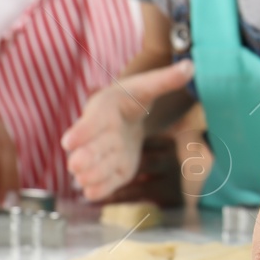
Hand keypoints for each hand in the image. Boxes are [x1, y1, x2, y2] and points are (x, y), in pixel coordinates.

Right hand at [60, 60, 194, 201]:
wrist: (125, 115)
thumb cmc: (132, 97)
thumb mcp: (148, 85)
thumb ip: (167, 79)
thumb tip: (190, 66)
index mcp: (104, 111)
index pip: (91, 122)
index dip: (81, 131)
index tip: (69, 141)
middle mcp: (98, 135)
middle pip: (88, 149)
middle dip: (83, 157)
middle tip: (76, 164)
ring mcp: (102, 156)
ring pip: (92, 169)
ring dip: (90, 175)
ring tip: (86, 180)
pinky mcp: (112, 172)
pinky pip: (102, 185)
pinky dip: (98, 189)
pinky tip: (94, 192)